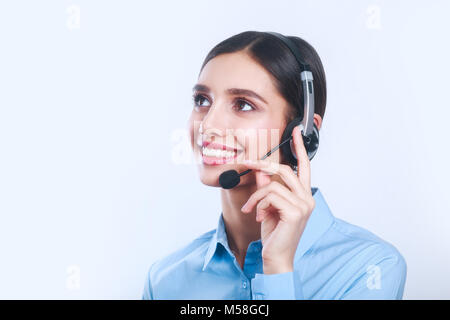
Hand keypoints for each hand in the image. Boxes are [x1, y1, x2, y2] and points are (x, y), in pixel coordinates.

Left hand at [240, 126, 315, 273]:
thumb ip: (268, 188)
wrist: (277, 258)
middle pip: (285, 169)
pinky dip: (258, 204)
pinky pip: (270, 195)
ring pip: (273, 184)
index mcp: (304, 195)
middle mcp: (307, 198)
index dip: (299, 148)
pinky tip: (258, 217)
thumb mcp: (268, 207)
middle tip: (248, 163)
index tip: (295, 131)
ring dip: (256, 196)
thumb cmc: (274, 234)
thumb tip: (260, 171)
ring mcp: (304, 205)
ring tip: (251, 209)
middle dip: (263, 165)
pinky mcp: (295, 212)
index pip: (304, 167)